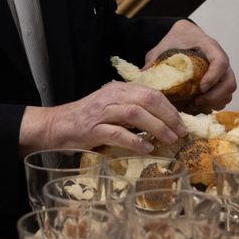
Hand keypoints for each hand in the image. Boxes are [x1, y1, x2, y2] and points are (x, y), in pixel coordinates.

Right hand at [20, 82, 186, 154]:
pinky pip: (118, 133)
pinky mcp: (93, 129)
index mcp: (117, 89)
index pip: (151, 93)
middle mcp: (111, 97)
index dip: (170, 107)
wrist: (56, 125)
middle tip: (180, 132)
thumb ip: (130, 107)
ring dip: (157, 127)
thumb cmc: (86, 119)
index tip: (181, 122)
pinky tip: (146, 148)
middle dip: (168, 116)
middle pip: (147, 100)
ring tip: (169, 139)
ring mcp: (101, 112)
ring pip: (136, 113)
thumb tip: (161, 118)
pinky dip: (135, 141)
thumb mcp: (110, 106)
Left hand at [144, 19, 235, 110]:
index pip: (220, 61)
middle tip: (196, 102)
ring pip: (228, 92)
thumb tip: (143, 74)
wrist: (185, 35)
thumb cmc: (175, 40)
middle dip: (214, 96)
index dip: (213, 77)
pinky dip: (213, 104)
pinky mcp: (220, 81)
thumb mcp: (163, 46)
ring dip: (214, 102)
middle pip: (229, 82)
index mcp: (209, 47)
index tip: (200, 87)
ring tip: (195, 105)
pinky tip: (197, 106)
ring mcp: (223, 72)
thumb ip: (154, 58)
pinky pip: (224, 97)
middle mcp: (220, 59)